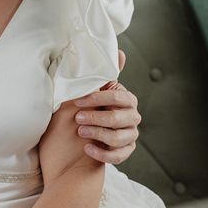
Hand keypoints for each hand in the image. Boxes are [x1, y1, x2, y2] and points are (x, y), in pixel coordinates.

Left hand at [73, 49, 140, 163]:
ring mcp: (130, 135)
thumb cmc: (84, 110)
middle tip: (77, 118)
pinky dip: (102, 153)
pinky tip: (87, 148)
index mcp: (125, 99)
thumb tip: (119, 52)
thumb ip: (104, 74)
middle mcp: (131, 117)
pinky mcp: (125, 151)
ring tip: (80, 133)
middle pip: (118, 118)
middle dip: (95, 118)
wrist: (76, 140)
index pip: (117, 97)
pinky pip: (118, 155)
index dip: (97, 98)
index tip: (77, 101)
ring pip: (119, 137)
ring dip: (97, 134)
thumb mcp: (90, 91)